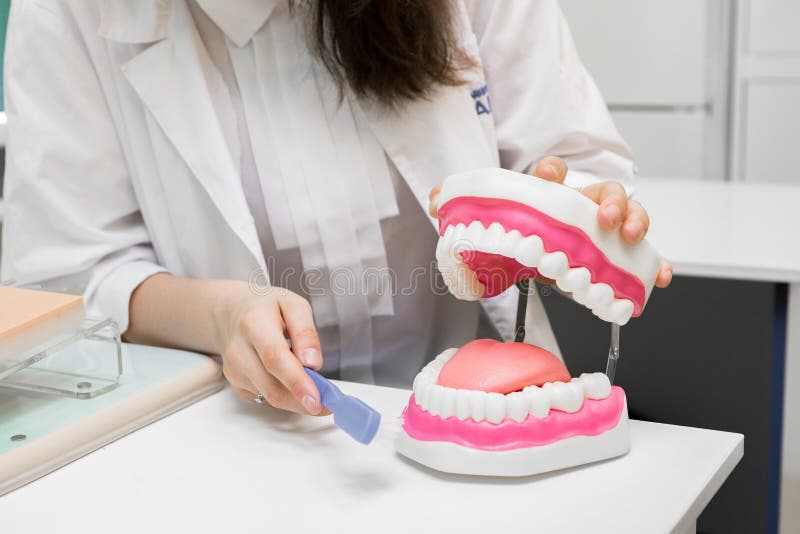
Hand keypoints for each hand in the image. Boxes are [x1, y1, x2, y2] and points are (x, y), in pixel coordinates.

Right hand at [213, 282, 329, 414]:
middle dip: (302, 400)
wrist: (231, 312)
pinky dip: (285, 396)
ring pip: (270, 397)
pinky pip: (264, 397)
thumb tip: (312, 362)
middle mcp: (239, 350)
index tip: (316, 399)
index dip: (297, 382)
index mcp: (254, 324)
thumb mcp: (294, 305)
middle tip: (328, 403)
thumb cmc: (266, 306)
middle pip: (272, 386)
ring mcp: (234, 370)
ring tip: (317, 391)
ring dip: (297, 401)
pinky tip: (294, 384)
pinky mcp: (235, 382)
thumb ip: (306, 332)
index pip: (275, 359)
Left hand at [427, 157, 671, 287]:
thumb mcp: (495, 218)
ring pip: (630, 215)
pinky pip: (643, 254)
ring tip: (633, 238)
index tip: (550, 177)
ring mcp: (604, 227)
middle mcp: (582, 205)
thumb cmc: (523, 226)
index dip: (553, 173)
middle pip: (604, 191)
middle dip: (609, 201)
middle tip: (605, 218)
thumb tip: (436, 202)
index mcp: (551, 193)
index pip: (555, 173)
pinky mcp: (617, 251)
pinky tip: (658, 276)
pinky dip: (654, 263)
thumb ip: (462, 207)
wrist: (537, 245)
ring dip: (636, 223)